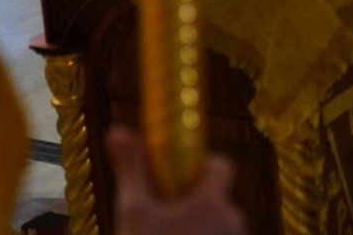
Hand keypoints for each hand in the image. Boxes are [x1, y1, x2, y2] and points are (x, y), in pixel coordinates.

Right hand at [108, 127, 245, 234]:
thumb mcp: (133, 212)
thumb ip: (132, 168)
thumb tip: (118, 128)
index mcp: (212, 201)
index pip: (222, 165)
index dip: (202, 166)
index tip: (176, 179)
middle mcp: (233, 220)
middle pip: (217, 198)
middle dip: (192, 205)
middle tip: (161, 220)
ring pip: (218, 225)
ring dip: (197, 229)